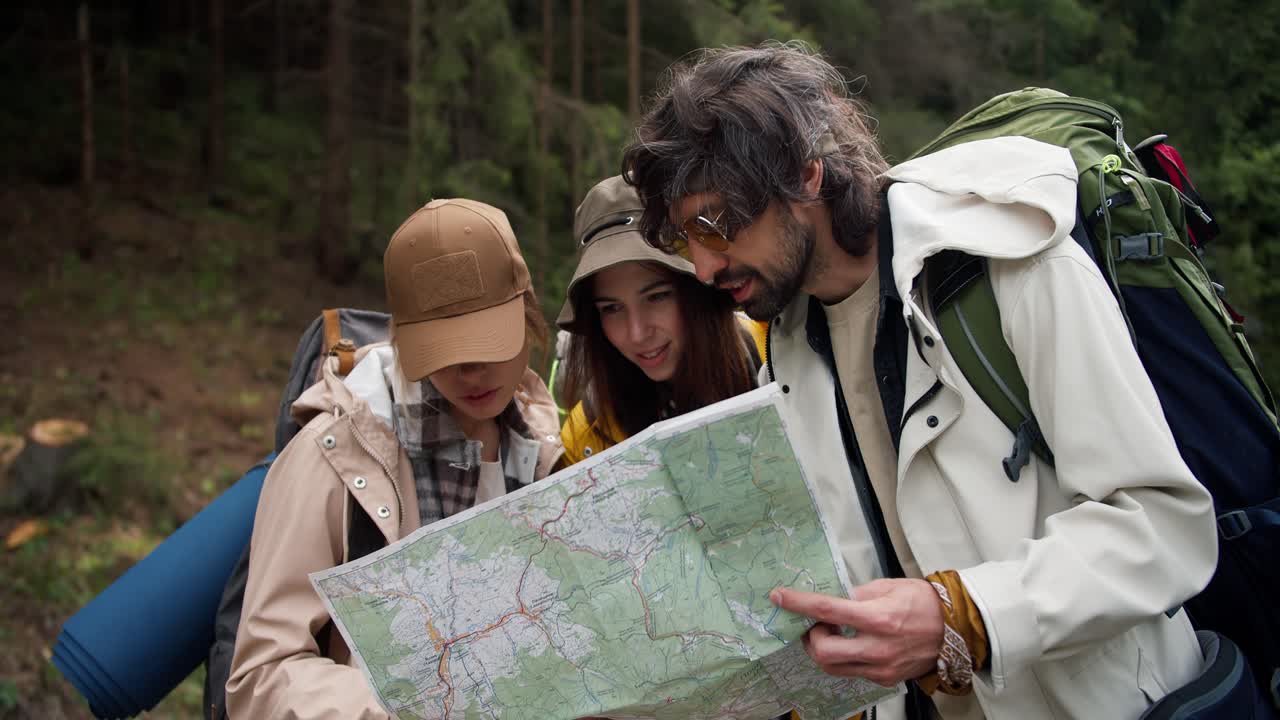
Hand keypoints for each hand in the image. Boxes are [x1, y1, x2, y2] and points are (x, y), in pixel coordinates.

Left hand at [770, 578, 943, 686]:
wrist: (956, 629)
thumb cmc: (926, 603)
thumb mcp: (889, 585)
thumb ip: (857, 593)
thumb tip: (833, 596)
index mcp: (878, 618)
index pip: (826, 610)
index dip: (798, 603)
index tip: (779, 597)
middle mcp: (877, 647)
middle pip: (822, 651)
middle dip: (810, 637)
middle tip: (814, 623)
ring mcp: (880, 667)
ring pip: (832, 667)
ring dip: (822, 649)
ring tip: (831, 632)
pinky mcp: (884, 678)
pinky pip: (850, 672)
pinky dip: (842, 658)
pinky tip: (849, 643)